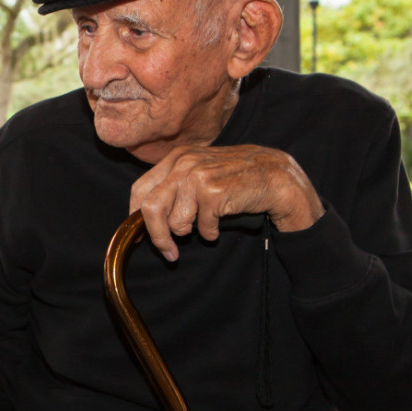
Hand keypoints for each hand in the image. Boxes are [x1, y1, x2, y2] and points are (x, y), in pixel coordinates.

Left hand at [130, 144, 323, 260]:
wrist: (276, 176)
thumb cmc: (236, 179)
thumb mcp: (201, 174)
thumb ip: (174, 189)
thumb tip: (143, 219)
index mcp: (176, 158)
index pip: (140, 189)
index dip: (135, 217)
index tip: (140, 238)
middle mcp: (183, 163)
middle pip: (150, 208)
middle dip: (157, 237)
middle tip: (169, 253)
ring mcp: (198, 175)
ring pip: (176, 222)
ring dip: (191, 232)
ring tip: (205, 227)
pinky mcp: (214, 190)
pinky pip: (201, 227)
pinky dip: (211, 232)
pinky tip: (220, 224)